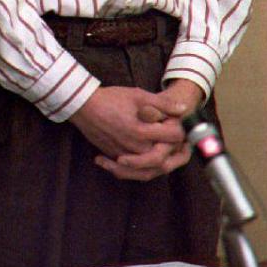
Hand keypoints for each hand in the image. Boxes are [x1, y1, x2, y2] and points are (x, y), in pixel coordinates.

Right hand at [73, 80, 203, 180]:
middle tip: (183, 147)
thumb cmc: (110, 98)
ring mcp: (124, 154)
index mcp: (142, 131)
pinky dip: (144, 168)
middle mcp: (135, 147)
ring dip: (162, 164)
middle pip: (164, 160)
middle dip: (177, 154)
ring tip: (169, 156)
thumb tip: (183, 108)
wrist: (83, 106)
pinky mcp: (115, 156)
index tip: (183, 126)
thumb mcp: (137, 95)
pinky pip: (133, 171)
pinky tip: (149, 160)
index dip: (182, 131)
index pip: (173, 137)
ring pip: (149, 170)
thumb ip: (162, 103)